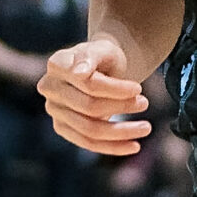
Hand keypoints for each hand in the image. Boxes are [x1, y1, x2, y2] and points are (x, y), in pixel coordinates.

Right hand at [40, 36, 148, 154]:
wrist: (101, 67)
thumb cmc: (103, 57)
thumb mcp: (103, 49)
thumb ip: (91, 56)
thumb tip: (80, 73)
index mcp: (57, 65)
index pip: (88, 83)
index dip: (115, 89)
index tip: (138, 88)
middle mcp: (50, 88)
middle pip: (89, 107)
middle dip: (121, 107)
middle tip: (145, 102)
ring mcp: (55, 110)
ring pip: (89, 130)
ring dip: (121, 131)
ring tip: (146, 127)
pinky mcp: (63, 128)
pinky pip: (88, 143)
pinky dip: (113, 147)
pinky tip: (134, 147)